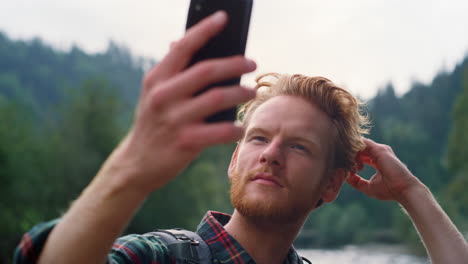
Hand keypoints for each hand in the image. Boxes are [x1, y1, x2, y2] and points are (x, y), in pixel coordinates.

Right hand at [104, 11, 256, 192]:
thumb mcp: (155, 94)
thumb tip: (182, 41)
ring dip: (240, 94)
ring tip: (251, 93)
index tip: (223, 18)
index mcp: (157, 79)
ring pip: (217, 98)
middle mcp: (163, 95)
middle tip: (252, 63)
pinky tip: (240, 127)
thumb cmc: (154, 123)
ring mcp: (174, 119)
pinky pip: (220, 131)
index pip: (184, 47)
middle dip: (235, 64)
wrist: (137, 162)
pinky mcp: (186, 142)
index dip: (205, 30)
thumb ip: (171, 71)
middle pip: (207, 71)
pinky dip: (234, 128)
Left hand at [346, 138, 423, 202]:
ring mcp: (379, 150)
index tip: (343, 169)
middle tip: (341, 164)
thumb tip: (345, 178)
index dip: (350, 161)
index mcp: (376, 161)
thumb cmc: (388, 190)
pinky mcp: (379, 149)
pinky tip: (347, 155)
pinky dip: (354, 148)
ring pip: (359, 145)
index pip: (360, 156)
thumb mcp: (368, 187)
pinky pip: (363, 143)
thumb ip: (357, 182)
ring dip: (350, 152)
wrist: (402, 190)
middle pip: (358, 149)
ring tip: (344, 161)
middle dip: (348, 155)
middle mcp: (378, 153)